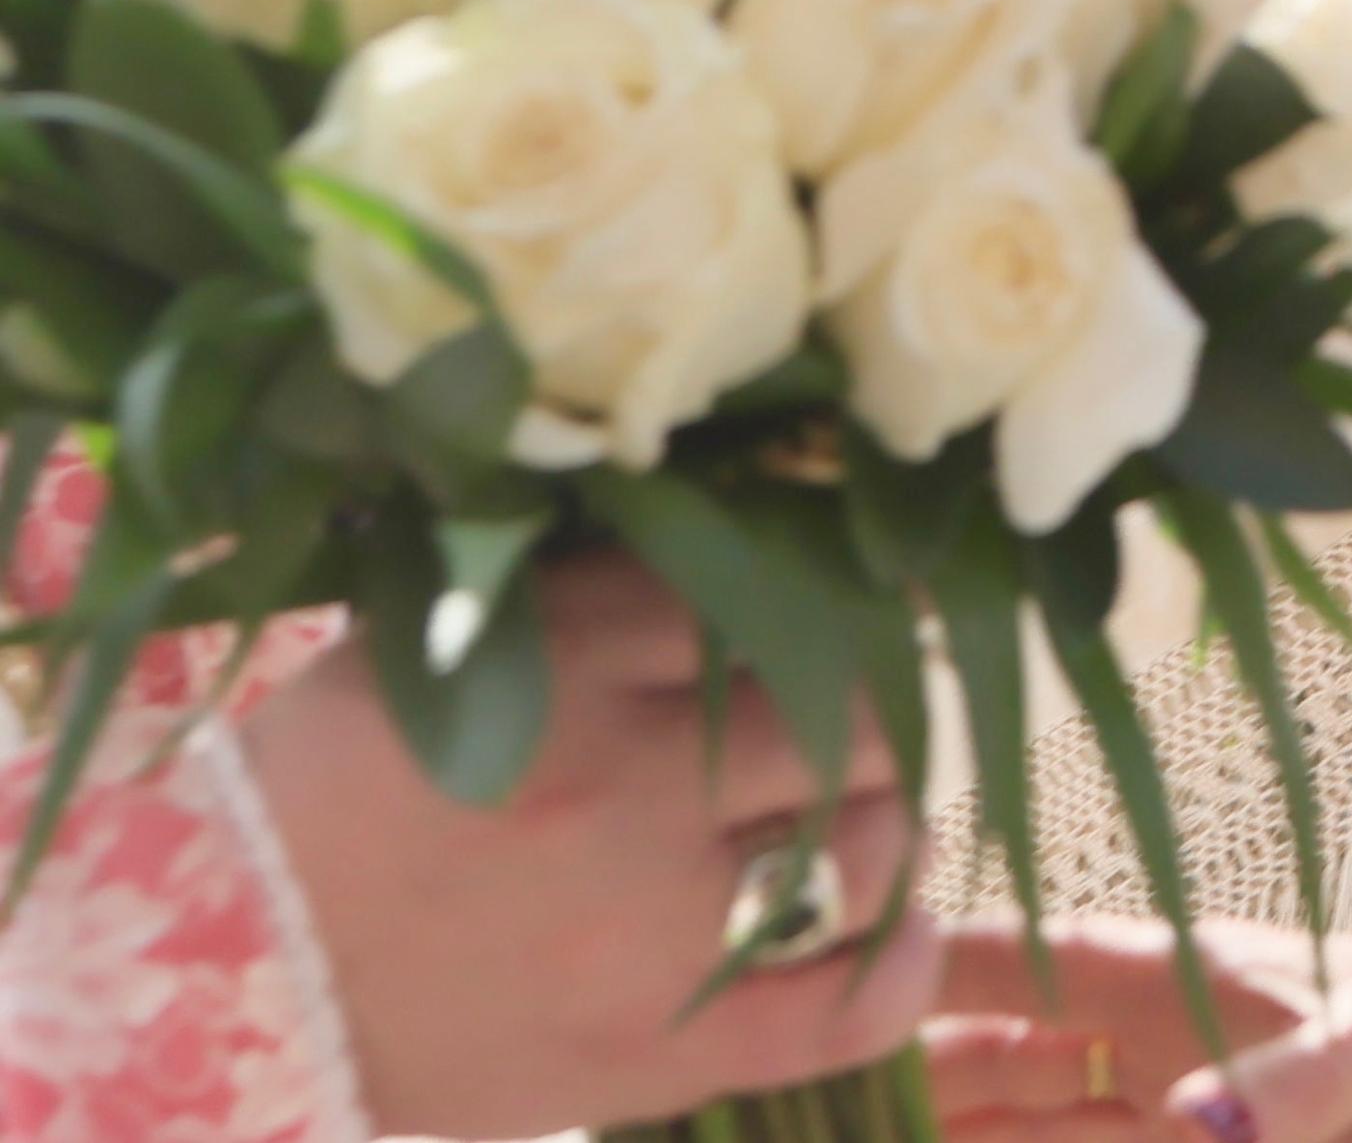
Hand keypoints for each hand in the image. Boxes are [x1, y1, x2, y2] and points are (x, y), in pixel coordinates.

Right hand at [235, 547, 937, 1136]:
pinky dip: (894, 967)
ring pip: (868, 851)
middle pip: (853, 718)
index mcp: (570, 668)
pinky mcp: (655, 1047)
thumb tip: (748, 537)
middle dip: (865, 710)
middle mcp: (630, 788)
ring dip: (878, 826)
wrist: (225, 976)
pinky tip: (888, 933)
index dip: (822, 594)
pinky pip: (844, 1012)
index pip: (772, 595)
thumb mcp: (441, 647)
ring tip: (847, 820)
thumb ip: (589, 595)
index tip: (839, 604)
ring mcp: (652, 929)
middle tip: (841, 723)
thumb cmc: (329, 796)